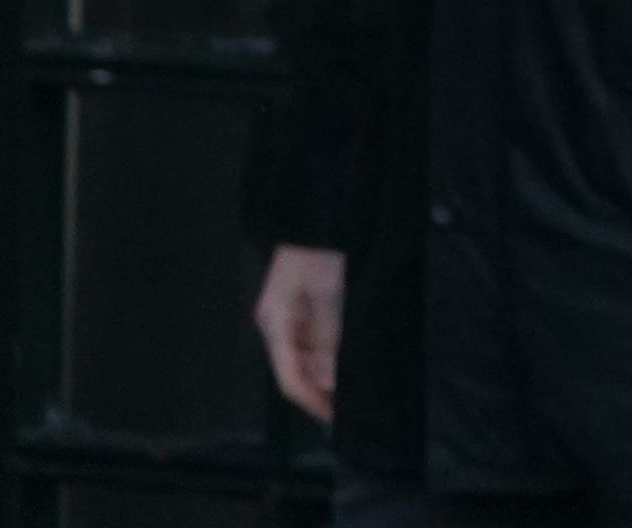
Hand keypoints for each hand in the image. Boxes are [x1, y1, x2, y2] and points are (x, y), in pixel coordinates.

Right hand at [254, 245, 341, 418]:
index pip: (290, 378)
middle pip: (297, 371)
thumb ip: (328, 336)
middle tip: (353, 409)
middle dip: (323, 391)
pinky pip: (315, 342)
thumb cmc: (322, 251)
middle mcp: (278, 325)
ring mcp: (289, 317)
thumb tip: (330, 379)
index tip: (337, 418)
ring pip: (307, 359)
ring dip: (328, 376)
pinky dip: (331, 356)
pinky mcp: (304, 308)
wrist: (321, 213)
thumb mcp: (329, 293)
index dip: (313, 401)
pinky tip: (349, 364)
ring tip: (355, 392)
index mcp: (275, 324)